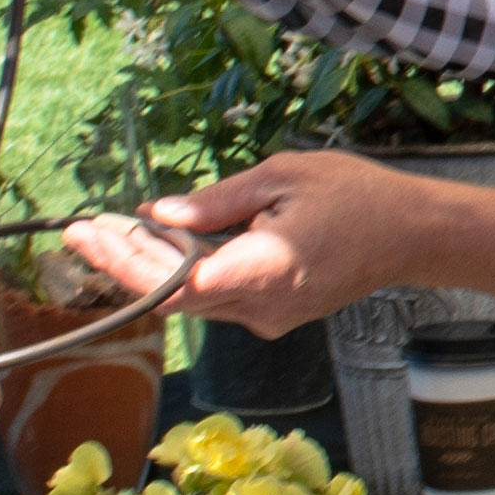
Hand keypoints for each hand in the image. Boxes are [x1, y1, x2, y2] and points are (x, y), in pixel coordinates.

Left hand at [60, 151, 448, 338]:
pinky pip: (216, 298)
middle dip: (123, 262)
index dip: (123, 265)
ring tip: (110, 231)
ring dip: (150, 268)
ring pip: (191, 300)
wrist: (411, 235)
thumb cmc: (355, 196)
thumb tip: (158, 214)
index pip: (173, 286)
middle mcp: (260, 307)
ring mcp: (267, 318)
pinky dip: (183, 273)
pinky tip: (161, 242)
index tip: (88, 235)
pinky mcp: (272, 315)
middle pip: (173, 295)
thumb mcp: (281, 177)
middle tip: (83, 230)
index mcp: (262, 271)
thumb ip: (216, 202)